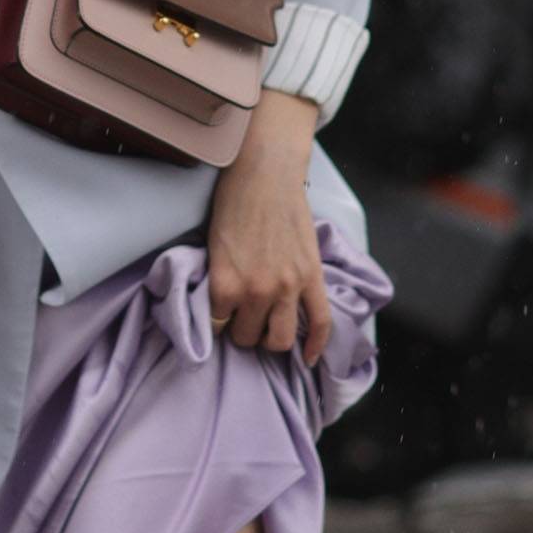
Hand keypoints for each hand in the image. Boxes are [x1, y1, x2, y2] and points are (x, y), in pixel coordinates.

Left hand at [206, 91, 329, 369]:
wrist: (266, 174)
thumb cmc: (232, 203)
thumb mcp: (212, 247)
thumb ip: (220, 280)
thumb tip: (222, 308)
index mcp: (225, 284)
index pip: (216, 326)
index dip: (216, 322)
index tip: (218, 316)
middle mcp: (256, 292)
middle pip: (247, 337)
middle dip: (241, 331)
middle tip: (240, 318)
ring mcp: (287, 288)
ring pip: (280, 339)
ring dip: (269, 339)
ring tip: (266, 328)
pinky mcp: (311, 278)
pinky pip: (319, 323)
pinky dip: (315, 346)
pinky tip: (308, 359)